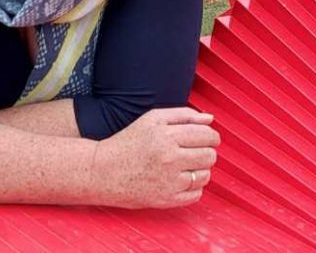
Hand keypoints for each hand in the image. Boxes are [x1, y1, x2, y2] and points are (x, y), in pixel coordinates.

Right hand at [91, 107, 219, 208]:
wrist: (103, 171)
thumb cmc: (128, 141)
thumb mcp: (152, 119)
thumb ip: (183, 115)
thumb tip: (210, 119)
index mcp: (167, 136)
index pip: (207, 136)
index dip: (212, 136)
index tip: (208, 138)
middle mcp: (170, 159)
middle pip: (210, 156)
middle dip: (208, 152)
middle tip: (195, 151)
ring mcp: (169, 182)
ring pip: (205, 175)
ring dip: (200, 170)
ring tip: (185, 165)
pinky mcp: (166, 200)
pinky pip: (197, 194)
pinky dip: (193, 187)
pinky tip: (180, 179)